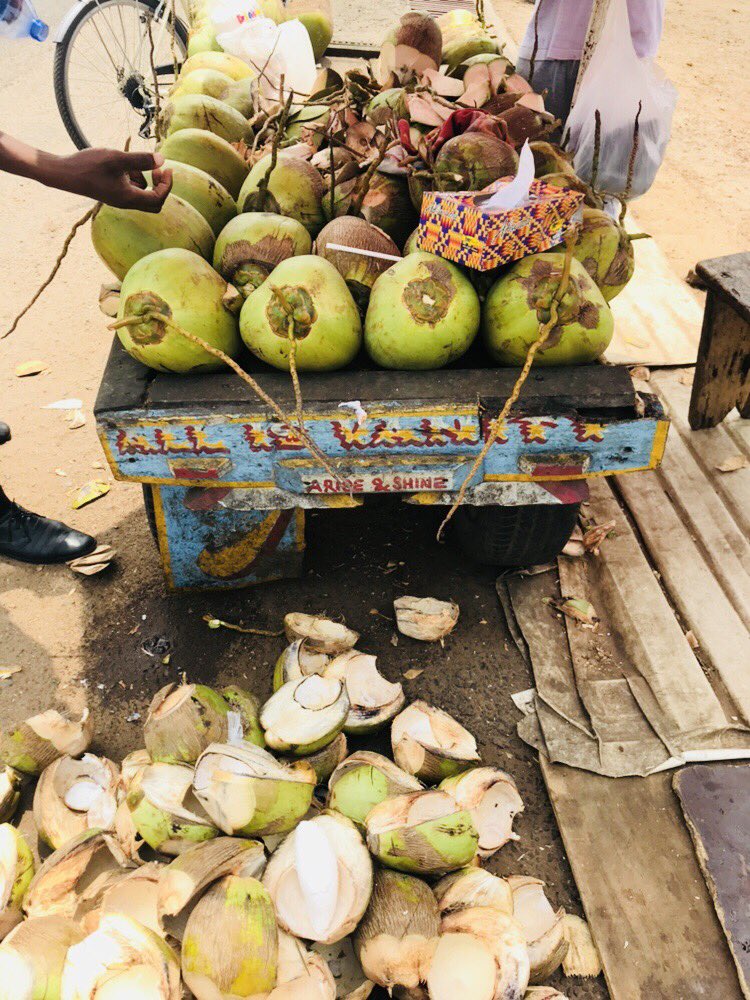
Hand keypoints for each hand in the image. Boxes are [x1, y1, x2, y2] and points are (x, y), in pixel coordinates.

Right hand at [51, 148, 172, 211]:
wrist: (64, 173)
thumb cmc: (89, 165)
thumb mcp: (117, 158)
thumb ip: (140, 159)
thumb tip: (161, 160)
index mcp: (129, 198)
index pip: (158, 199)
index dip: (166, 184)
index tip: (166, 167)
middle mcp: (126, 202)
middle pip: (154, 203)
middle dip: (160, 186)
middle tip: (158, 168)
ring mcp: (119, 199)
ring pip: (142, 193)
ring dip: (144, 177)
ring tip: (130, 162)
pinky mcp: (113, 192)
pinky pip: (131, 188)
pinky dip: (132, 177)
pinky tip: (121, 164)